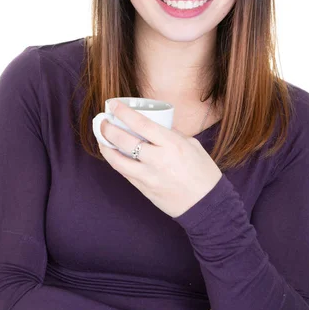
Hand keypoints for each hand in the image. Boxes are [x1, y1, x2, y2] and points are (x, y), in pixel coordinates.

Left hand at [97, 99, 222, 217]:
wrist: (207, 205)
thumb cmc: (203, 173)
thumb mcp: (192, 145)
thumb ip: (172, 134)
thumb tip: (156, 124)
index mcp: (172, 144)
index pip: (142, 124)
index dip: (124, 113)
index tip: (114, 104)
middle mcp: (158, 159)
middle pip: (125, 140)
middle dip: (108, 128)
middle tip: (103, 120)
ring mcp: (148, 176)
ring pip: (118, 160)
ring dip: (105, 146)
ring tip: (102, 137)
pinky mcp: (144, 188)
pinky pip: (124, 172)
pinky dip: (115, 161)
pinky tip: (111, 153)